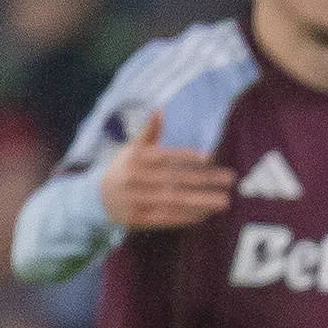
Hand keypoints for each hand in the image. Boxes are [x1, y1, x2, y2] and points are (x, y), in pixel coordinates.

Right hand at [97, 107, 233, 231]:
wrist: (97, 198)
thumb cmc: (124, 168)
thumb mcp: (133, 149)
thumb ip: (150, 132)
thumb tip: (161, 108)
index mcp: (134, 159)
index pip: (163, 156)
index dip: (185, 156)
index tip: (209, 156)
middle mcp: (133, 179)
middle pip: (174, 180)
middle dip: (204, 180)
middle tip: (230, 179)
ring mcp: (134, 200)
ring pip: (173, 201)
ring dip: (201, 202)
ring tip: (224, 201)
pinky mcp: (137, 218)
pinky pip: (166, 218)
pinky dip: (187, 216)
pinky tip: (207, 214)